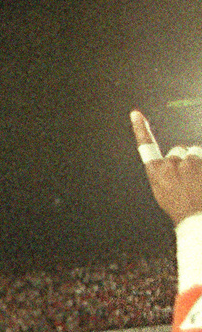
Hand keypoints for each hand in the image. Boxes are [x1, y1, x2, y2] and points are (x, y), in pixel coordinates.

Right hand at [131, 110, 201, 225]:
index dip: (141, 129)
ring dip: (198, 163)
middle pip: (179, 150)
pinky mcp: (201, 162)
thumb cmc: (180, 206)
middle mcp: (171, 163)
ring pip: (195, 153)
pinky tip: (201, 180)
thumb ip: (164, 173)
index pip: (146, 146)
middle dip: (185, 159)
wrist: (197, 217)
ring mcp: (190, 162)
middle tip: (189, 179)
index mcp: (156, 171)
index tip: (136, 114)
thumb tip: (173, 159)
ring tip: (198, 181)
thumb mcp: (162, 191)